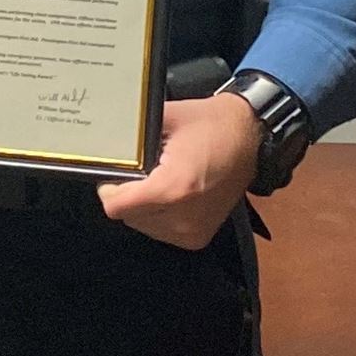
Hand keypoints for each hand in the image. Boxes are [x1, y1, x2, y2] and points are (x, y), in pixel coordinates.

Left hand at [98, 92, 262, 250]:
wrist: (250, 138)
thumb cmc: (212, 124)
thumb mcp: (167, 117)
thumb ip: (132, 134)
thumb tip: (104, 143)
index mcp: (174, 188)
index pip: (116, 206)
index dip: (110, 188)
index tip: (117, 172)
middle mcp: (183, 217)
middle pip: (128, 216)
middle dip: (127, 194)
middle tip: (142, 170)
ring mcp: (192, 231)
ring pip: (142, 225)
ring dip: (142, 207)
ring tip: (159, 179)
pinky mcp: (198, 238)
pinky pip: (160, 231)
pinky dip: (158, 215)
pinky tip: (171, 194)